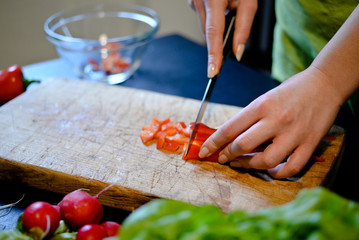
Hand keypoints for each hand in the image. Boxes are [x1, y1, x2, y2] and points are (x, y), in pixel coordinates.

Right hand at [188, 0, 256, 76]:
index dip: (213, 54)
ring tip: (229, 13)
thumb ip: (244, 28)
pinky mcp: (192, 1)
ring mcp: (192, 0)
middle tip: (229, 44)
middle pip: (208, 33)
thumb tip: (237, 53)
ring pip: (205, 27)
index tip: (213, 72)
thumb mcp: (248, 1)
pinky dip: (213, 21)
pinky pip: (202, 18)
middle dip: (218, 42)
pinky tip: (220, 10)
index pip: (213, 33)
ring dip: (217, 29)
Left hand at [198, 66, 341, 177]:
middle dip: (228, 155)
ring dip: (249, 166)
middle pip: (243, 145)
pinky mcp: (310, 143)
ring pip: (266, 160)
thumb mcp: (265, 98)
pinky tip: (270, 171)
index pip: (230, 128)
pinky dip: (278, 173)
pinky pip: (292, 167)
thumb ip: (250, 117)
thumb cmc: (291, 89)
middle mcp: (276, 119)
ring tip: (241, 164)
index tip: (204, 151)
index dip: (213, 142)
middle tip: (222, 158)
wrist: (325, 83)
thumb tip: (230, 137)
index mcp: (262, 105)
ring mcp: (294, 133)